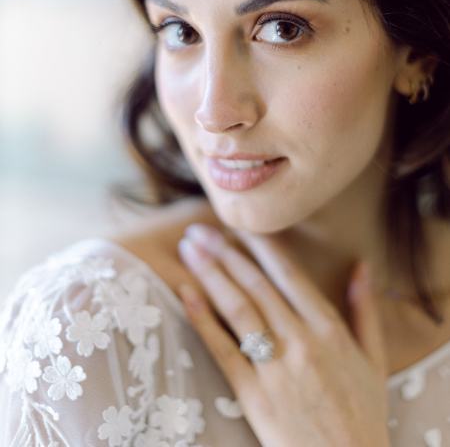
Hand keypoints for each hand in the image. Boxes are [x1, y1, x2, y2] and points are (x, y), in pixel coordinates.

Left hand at [176, 223, 389, 446]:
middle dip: (225, 252)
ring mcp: (275, 367)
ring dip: (210, 273)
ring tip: (188, 247)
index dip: (260, 246)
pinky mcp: (253, 395)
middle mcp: (301, 340)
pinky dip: (203, 318)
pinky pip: (223, 349)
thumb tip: (362, 266)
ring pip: (238, 307)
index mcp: (329, 328)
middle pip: (256, 285)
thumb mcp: (373, 359)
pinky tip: (185, 291)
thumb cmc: (361, 415)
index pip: (288, 274)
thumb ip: (365, 310)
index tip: (240, 226)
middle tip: (199, 229)